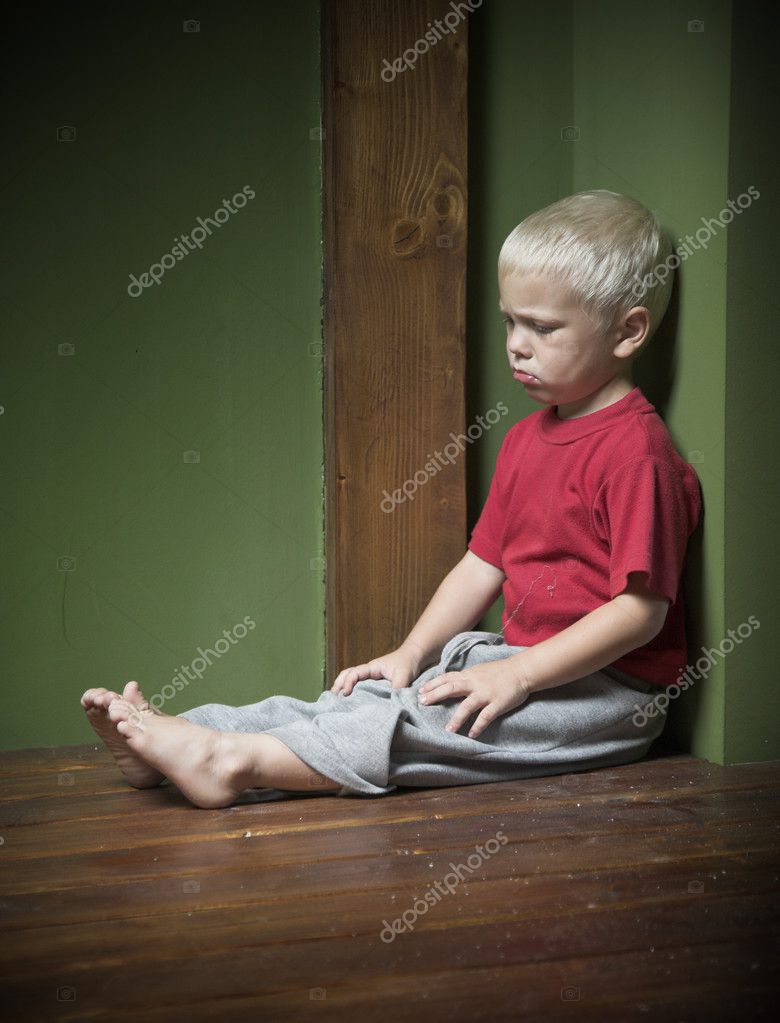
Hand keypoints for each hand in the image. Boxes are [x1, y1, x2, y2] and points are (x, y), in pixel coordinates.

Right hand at [331, 644, 422, 695]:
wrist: (415, 656)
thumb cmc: (408, 663)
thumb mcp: (403, 676)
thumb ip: (397, 689)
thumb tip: (391, 704)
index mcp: (372, 668)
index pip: (354, 673)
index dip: (347, 683)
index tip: (346, 694)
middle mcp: (369, 672)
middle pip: (347, 675)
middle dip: (338, 685)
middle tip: (332, 698)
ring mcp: (371, 677)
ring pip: (351, 680)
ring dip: (342, 687)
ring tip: (336, 701)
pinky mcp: (376, 683)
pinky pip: (360, 686)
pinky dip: (352, 692)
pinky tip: (351, 702)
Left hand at [417, 656, 531, 738]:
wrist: (521, 671)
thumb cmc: (500, 671)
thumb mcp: (479, 671)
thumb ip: (466, 677)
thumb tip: (450, 683)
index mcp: (470, 675)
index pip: (447, 678)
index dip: (433, 684)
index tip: (420, 691)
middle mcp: (475, 683)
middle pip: (452, 688)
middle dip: (436, 695)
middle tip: (423, 703)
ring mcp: (486, 694)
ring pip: (468, 706)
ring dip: (457, 718)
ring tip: (448, 730)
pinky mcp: (497, 703)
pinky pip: (486, 716)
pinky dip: (478, 726)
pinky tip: (471, 734)